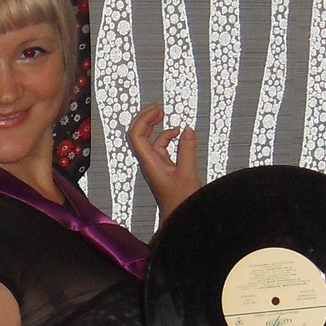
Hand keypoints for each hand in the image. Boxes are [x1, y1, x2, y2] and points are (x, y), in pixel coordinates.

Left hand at [128, 104, 201, 218]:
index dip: (144, 119)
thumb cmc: (181, 201)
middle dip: (146, 119)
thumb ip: (187, 150)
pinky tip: (178, 134)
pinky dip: (167, 138)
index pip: (137, 136)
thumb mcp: (188, 173)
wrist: (181, 217)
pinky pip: (161, 147)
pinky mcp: (163, 168)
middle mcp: (149, 163)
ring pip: (150, 140)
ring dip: (157, 127)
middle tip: (158, 107)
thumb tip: (187, 131)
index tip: (156, 109)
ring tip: (165, 115)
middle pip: (139, 135)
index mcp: (150, 163)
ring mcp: (155, 165)